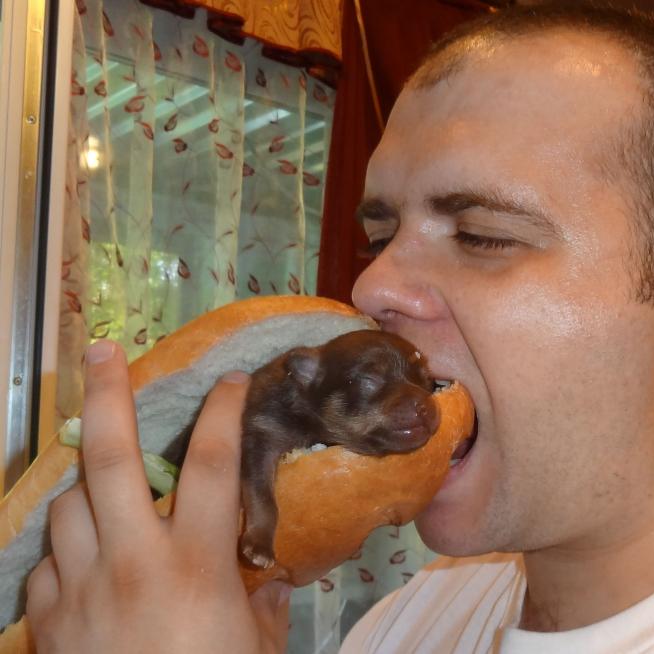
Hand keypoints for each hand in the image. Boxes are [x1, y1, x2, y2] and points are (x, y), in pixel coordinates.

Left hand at [26, 340, 289, 653]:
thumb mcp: (257, 649)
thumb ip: (263, 605)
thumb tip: (272, 577)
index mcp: (195, 562)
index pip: (215, 464)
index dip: (225, 412)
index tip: (232, 378)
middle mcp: (132, 560)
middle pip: (110, 457)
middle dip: (105, 394)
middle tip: (102, 349)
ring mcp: (80, 587)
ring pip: (67, 503)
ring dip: (86, 483)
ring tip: (105, 483)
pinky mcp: (47, 619)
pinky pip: (48, 560)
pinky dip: (67, 547)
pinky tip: (85, 560)